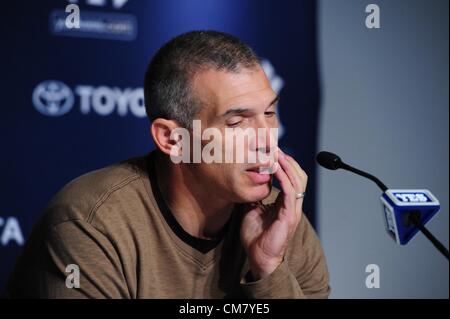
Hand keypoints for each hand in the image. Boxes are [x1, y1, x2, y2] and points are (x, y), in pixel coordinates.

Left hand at [240, 148, 306, 279]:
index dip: (286, 165)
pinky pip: (290, 191)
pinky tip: (275, 168)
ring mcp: (293, 210)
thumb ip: (256, 197)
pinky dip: (284, 177)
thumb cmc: (256, 237)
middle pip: (300, 177)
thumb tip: (250, 183)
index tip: (274, 153)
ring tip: (277, 154)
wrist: (259, 257)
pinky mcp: (289, 215)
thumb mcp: (254, 211)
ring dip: (288, 166)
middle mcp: (294, 205)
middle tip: (276, 149)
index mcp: (287, 204)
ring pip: (298, 181)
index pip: (293, 179)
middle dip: (290, 161)